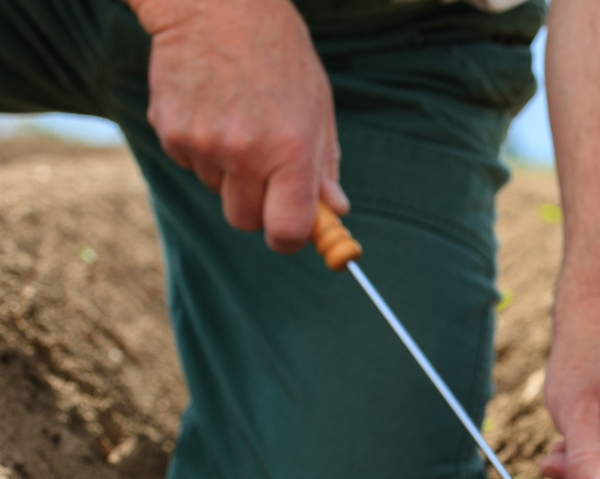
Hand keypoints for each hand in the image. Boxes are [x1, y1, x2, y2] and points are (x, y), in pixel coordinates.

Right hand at [130, 0, 348, 251]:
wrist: (218, 6)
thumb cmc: (279, 57)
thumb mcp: (318, 107)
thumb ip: (324, 165)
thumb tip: (335, 211)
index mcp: (291, 150)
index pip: (286, 230)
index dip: (289, 238)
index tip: (291, 232)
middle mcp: (246, 153)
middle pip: (244, 220)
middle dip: (257, 207)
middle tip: (265, 172)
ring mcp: (203, 143)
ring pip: (216, 189)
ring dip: (228, 171)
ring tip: (239, 121)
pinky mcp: (170, 130)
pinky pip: (189, 163)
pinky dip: (201, 148)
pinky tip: (212, 108)